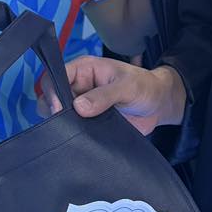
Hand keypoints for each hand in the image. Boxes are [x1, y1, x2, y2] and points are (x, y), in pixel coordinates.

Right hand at [64, 57, 185, 134]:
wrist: (159, 105)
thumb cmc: (146, 86)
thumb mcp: (128, 86)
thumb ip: (105, 95)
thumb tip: (79, 106)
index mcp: (85, 69)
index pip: (55, 75)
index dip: (52, 92)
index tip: (60, 110)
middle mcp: (79, 86)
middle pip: (52, 97)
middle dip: (54, 111)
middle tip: (68, 123)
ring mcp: (82, 106)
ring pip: (59, 116)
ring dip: (64, 125)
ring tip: (77, 132)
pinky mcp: (87, 123)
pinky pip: (72, 130)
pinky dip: (73, 135)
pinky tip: (80, 141)